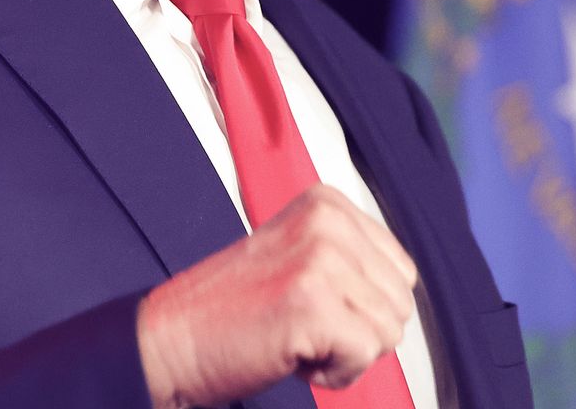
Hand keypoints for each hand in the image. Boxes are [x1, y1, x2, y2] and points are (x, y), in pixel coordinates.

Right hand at [135, 184, 417, 408]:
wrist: (172, 340)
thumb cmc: (231, 310)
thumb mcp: (297, 256)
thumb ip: (350, 256)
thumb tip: (404, 287)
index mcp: (324, 202)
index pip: (400, 270)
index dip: (361, 304)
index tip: (310, 301)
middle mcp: (326, 222)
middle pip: (401, 303)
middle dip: (358, 330)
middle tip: (300, 323)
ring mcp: (320, 260)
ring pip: (389, 332)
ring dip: (345, 352)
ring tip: (294, 336)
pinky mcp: (314, 304)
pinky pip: (366, 355)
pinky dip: (334, 372)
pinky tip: (293, 354)